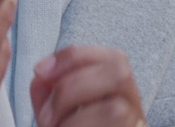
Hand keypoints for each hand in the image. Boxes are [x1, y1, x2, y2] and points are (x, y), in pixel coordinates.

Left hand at [30, 45, 144, 126]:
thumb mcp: (58, 107)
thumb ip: (48, 88)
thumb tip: (41, 77)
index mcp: (117, 84)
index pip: (107, 54)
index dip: (71, 58)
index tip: (40, 71)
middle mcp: (133, 102)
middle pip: (119, 72)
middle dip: (72, 87)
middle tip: (47, 115)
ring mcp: (135, 123)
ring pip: (116, 108)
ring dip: (75, 120)